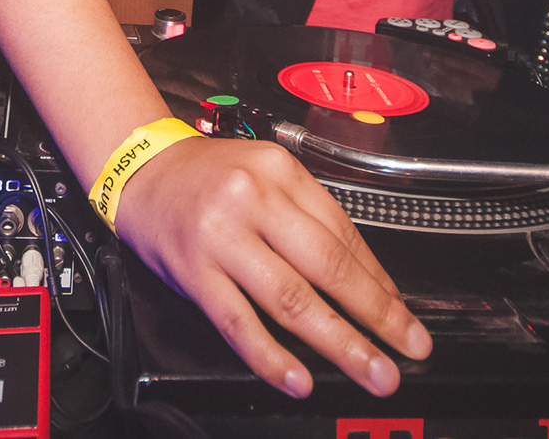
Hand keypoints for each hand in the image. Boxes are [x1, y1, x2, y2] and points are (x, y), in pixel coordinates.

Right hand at [116, 137, 431, 397]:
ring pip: (291, 298)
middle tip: (408, 348)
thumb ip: (310, 217)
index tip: (402, 314)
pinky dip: (271, 355)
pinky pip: (238, 321)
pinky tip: (297, 377)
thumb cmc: (207, 177)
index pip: (344, 233)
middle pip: (327, 265)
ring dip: (339, 341)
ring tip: (371, 370)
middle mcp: (253, 199)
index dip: (380, 281)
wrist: (140, 171)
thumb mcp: (265, 174)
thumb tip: (367, 279)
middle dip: (376, 314)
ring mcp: (221, 237)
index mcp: (280, 171)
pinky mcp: (193, 272)